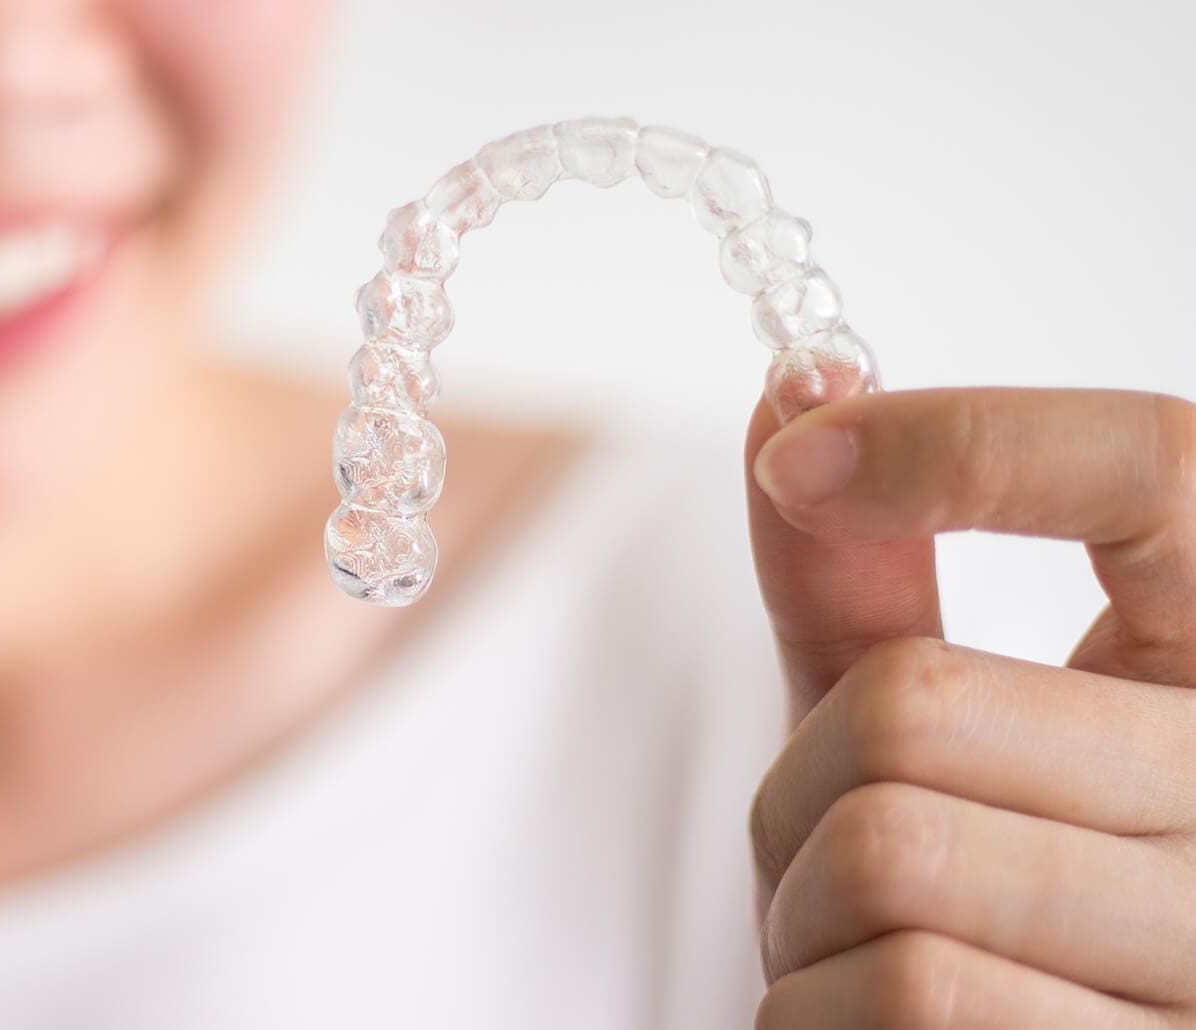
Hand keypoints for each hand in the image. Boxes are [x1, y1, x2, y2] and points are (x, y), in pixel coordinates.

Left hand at [744, 387, 1195, 1027]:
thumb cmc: (959, 875)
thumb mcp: (914, 716)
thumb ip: (860, 572)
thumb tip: (790, 392)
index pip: (1156, 468)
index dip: (966, 438)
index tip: (806, 451)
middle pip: (916, 701)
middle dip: (800, 773)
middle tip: (822, 834)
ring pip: (888, 854)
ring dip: (798, 902)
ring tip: (848, 938)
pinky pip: (901, 995)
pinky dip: (812, 1007)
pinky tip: (867, 1021)